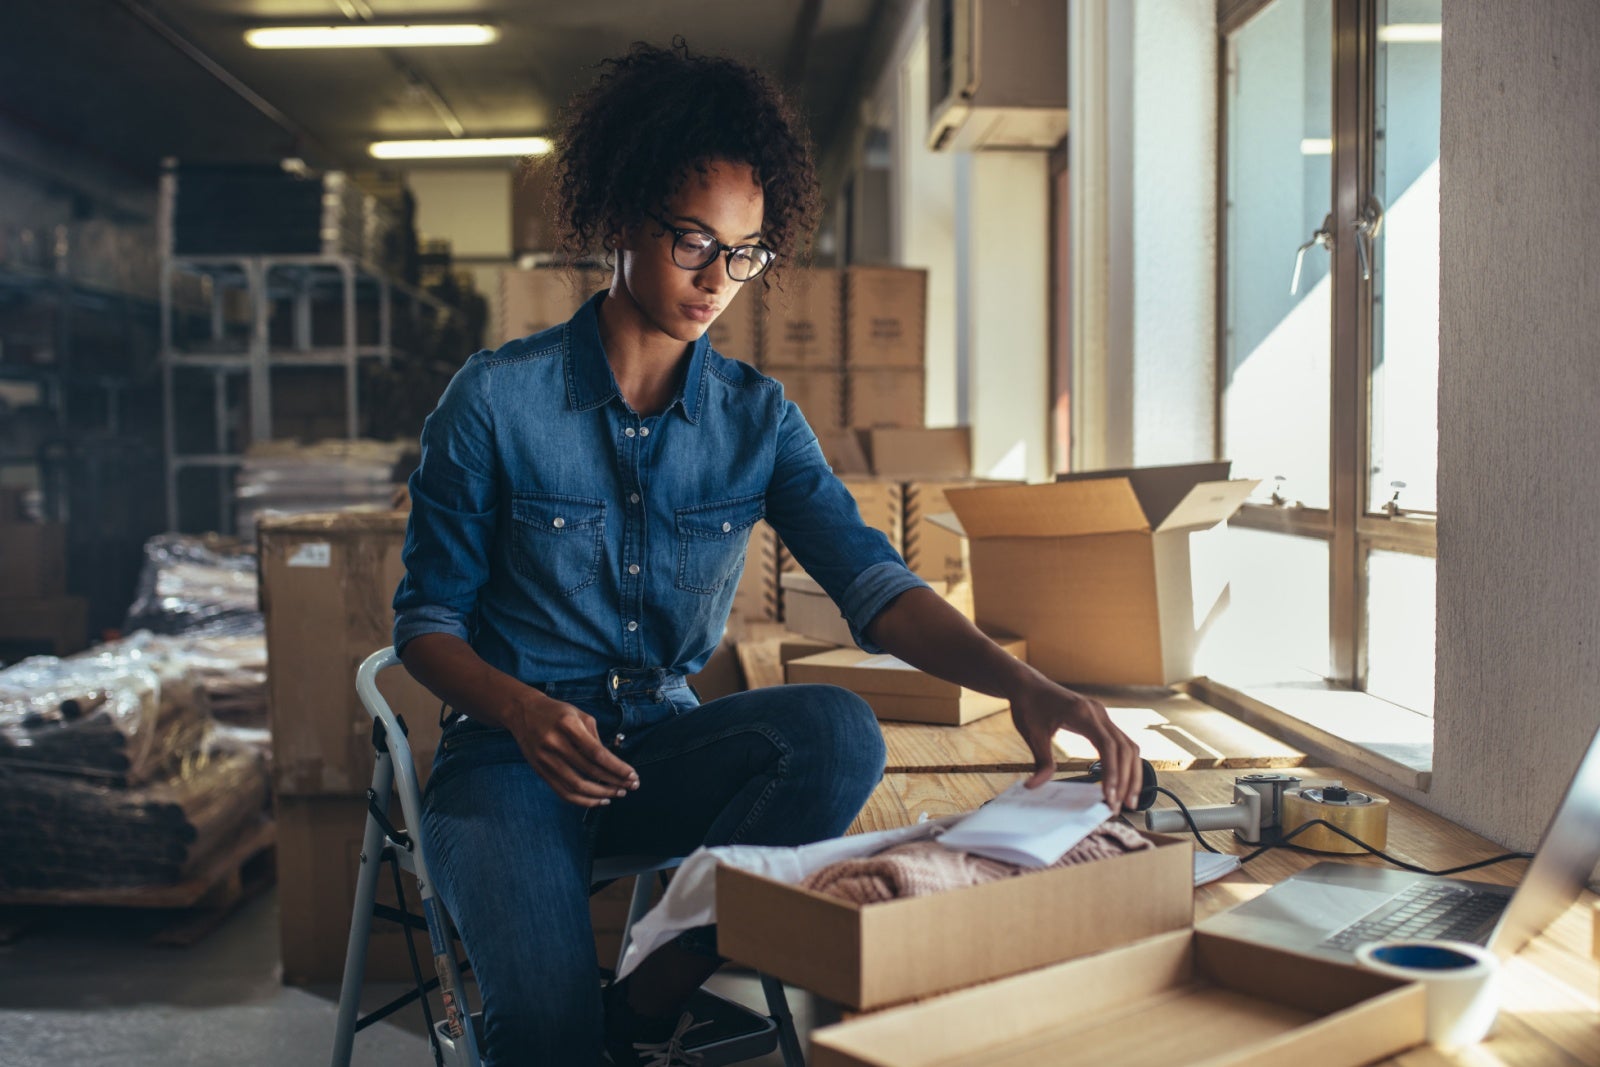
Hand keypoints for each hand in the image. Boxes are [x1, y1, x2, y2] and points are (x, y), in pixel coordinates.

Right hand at [507, 691, 638, 806]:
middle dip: (614, 781)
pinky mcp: (540, 771)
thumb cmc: (558, 713)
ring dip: (600, 794)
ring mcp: (545, 759)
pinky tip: (598, 800)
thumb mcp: (580, 716)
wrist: (523, 712)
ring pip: (577, 786)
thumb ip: (596, 739)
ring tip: (617, 793)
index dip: (617, 767)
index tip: (633, 775)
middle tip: (631, 786)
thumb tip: (614, 764)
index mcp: (568, 725)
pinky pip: (563, 792)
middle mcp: (555, 743)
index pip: (597, 753)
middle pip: (589, 771)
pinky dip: (583, 800)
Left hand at [1009, 678, 1140, 811]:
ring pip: (1129, 746)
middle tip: (1122, 806)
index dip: (1112, 772)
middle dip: (1127, 779)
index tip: (1109, 796)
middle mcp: (1098, 713)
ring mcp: (1102, 716)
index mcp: (1082, 713)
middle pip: (1125, 748)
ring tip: (1127, 799)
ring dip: (1131, 773)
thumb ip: (1040, 761)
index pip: (1108, 745)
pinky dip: (1125, 763)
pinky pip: (1122, 743)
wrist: (1028, 685)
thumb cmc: (1029, 705)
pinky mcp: (1101, 721)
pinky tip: (1122, 781)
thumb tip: (1035, 786)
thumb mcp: (1031, 734)